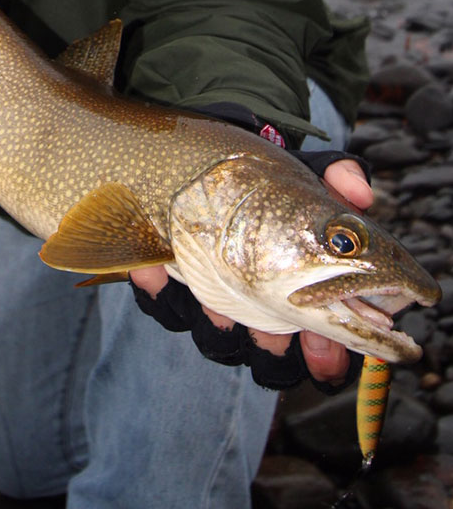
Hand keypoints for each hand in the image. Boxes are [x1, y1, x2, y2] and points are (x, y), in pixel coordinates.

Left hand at [130, 158, 372, 388]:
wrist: (220, 160)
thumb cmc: (273, 179)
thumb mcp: (309, 173)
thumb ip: (339, 177)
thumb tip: (363, 194)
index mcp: (297, 294)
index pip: (319, 343)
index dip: (323, 354)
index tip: (325, 349)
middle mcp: (257, 307)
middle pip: (266, 353)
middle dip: (272, 347)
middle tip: (276, 330)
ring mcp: (213, 300)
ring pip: (214, 337)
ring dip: (215, 322)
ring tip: (214, 300)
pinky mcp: (170, 283)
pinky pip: (158, 298)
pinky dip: (154, 285)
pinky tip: (152, 266)